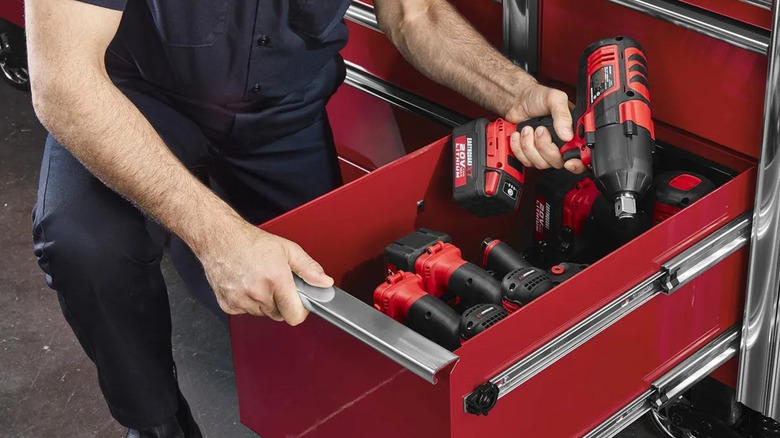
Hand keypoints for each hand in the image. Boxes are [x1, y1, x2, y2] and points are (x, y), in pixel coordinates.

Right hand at [197, 221, 332, 324]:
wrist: (219, 238)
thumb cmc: (251, 242)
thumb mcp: (288, 249)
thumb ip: (309, 268)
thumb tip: (324, 282)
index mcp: (275, 279)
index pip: (294, 315)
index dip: (300, 310)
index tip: (299, 302)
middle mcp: (257, 292)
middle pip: (279, 314)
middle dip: (281, 302)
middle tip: (276, 283)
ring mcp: (240, 300)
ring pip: (262, 314)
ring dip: (264, 302)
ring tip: (259, 280)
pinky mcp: (228, 305)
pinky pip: (245, 312)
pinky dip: (248, 303)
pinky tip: (246, 285)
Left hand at [504, 83, 586, 173]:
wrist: (517, 100)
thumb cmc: (537, 98)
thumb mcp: (555, 99)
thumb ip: (563, 115)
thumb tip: (567, 135)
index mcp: (572, 132)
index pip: (581, 155)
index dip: (577, 163)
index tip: (569, 162)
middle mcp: (560, 145)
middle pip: (557, 162)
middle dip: (545, 147)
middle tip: (540, 130)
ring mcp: (544, 151)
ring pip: (540, 163)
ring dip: (529, 145)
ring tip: (528, 129)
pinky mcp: (530, 154)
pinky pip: (525, 161)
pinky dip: (518, 147)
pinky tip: (519, 135)